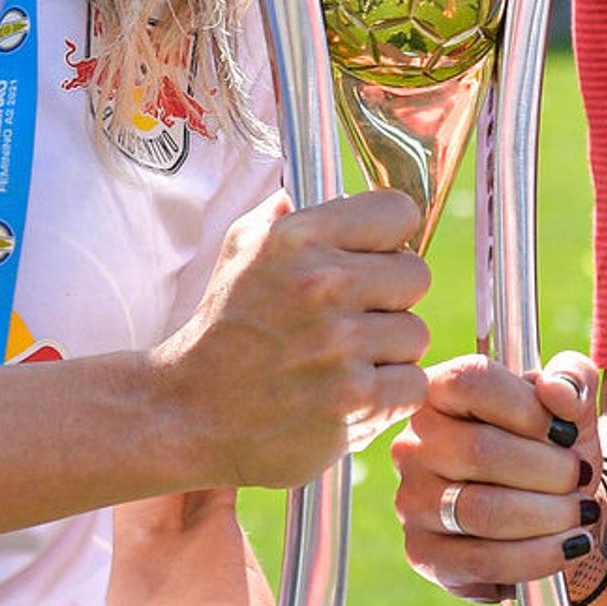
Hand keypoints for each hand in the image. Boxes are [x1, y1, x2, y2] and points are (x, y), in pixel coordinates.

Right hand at [147, 189, 434, 489]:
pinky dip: (388, 396)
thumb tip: (318, 191)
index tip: (373, 259)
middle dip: (391, 299)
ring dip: (388, 352)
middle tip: (354, 319)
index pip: (397, 212)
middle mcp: (321, 284)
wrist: (190, 414)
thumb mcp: (240, 253)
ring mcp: (340, 344)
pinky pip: (412, 384)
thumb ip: (284, 215)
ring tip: (343, 362)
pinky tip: (349, 396)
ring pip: (415, 334)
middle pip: (416, 275)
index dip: (390, 238)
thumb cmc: (222, 332)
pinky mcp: (355, 400)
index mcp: (297, 238)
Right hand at [390, 349, 598, 600]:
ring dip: (549, 515)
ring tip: (581, 512)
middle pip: (480, 450)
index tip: (565, 431)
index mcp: (441, 392)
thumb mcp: (572, 406)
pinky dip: (537, 556)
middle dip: (550, 470)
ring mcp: (412, 500)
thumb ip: (572, 380)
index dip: (527, 407)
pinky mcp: (423, 553)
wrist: (553, 517)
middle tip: (580, 478)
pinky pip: (481, 559)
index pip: (470, 381)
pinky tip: (570, 546)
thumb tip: (557, 393)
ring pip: (482, 510)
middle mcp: (414, 444)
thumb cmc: (555, 452)